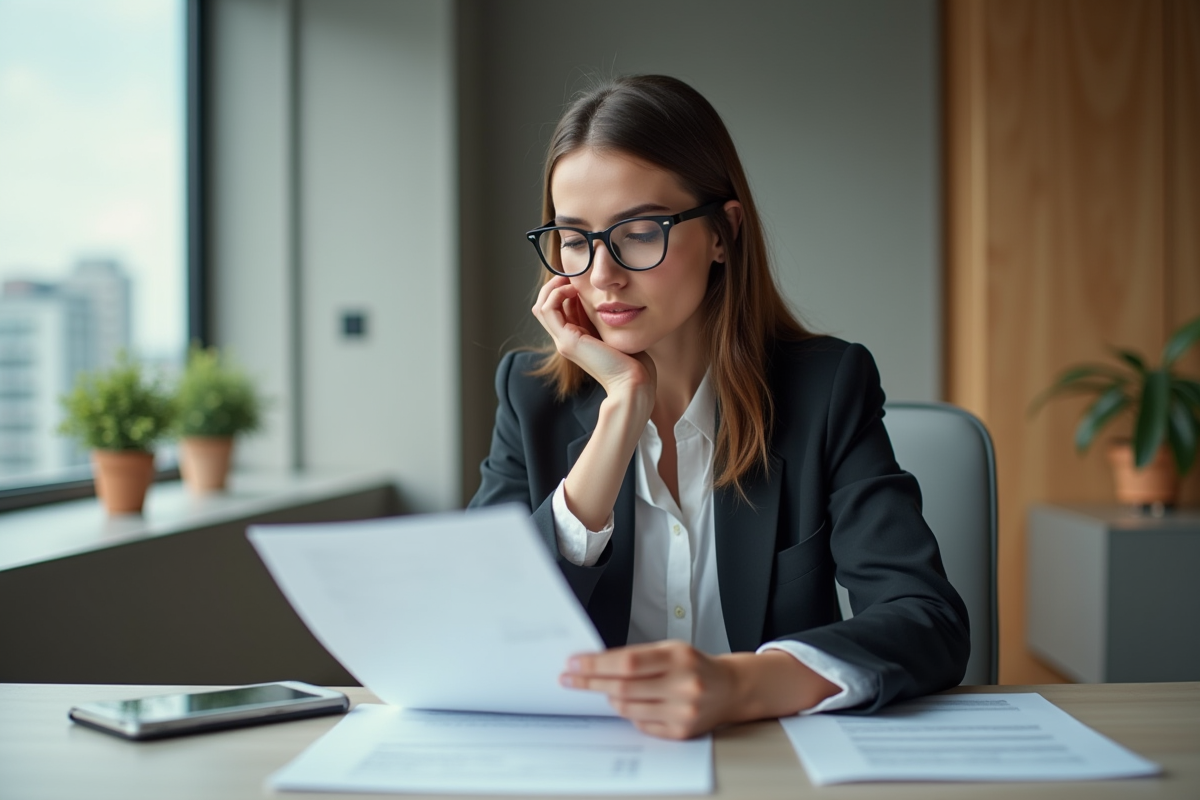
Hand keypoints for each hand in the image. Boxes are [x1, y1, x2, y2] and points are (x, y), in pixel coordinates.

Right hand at [531, 276, 655, 402]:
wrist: (633, 382)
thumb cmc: (634, 361)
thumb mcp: (617, 331)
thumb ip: (607, 318)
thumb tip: (606, 299)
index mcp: (577, 338)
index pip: (560, 308)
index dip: (566, 288)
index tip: (581, 277)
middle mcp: (566, 340)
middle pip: (545, 306)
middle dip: (555, 285)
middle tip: (571, 273)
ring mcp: (564, 342)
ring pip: (541, 306)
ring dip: (553, 287)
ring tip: (570, 278)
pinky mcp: (566, 341)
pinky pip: (547, 310)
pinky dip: (555, 294)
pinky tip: (573, 288)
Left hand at [560, 642, 841, 739]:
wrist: (731, 688)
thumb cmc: (695, 665)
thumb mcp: (670, 649)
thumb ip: (638, 657)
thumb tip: (596, 665)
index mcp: (678, 657)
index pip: (627, 662)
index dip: (596, 664)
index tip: (575, 663)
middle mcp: (683, 685)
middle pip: (623, 687)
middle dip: (591, 682)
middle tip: (570, 678)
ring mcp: (683, 711)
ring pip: (628, 708)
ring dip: (609, 698)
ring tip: (602, 690)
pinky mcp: (681, 732)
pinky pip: (641, 725)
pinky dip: (630, 714)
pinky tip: (627, 704)